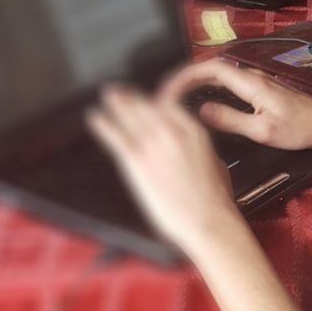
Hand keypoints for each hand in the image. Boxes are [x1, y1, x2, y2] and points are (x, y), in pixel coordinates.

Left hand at [86, 86, 243, 251]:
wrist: (207, 218)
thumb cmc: (215, 200)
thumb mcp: (216, 164)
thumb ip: (200, 152)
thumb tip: (196, 154)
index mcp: (194, 132)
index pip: (170, 104)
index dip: (156, 99)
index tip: (150, 99)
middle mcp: (172, 132)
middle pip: (147, 105)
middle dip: (132, 97)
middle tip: (121, 92)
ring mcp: (154, 144)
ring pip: (131, 115)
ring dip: (117, 103)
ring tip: (108, 95)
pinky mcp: (137, 161)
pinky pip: (116, 136)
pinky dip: (104, 124)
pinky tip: (96, 118)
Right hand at [160, 59, 311, 150]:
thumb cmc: (300, 128)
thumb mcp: (262, 131)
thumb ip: (230, 120)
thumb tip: (203, 112)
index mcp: (251, 83)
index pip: (210, 68)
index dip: (186, 75)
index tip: (170, 88)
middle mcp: (251, 77)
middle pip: (210, 69)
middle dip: (186, 78)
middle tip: (166, 95)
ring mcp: (255, 81)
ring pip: (218, 75)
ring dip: (197, 83)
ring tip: (178, 99)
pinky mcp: (258, 89)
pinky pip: (227, 83)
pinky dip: (209, 89)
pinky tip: (203, 103)